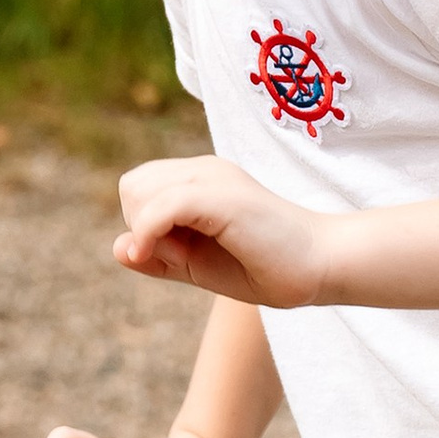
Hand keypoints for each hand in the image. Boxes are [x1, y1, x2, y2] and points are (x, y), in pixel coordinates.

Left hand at [113, 154, 328, 308]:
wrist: (320, 267)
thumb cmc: (264, 266)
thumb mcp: (196, 265)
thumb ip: (158, 257)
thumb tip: (118, 247)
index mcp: (199, 179)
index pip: (138, 188)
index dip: (142, 225)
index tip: (175, 254)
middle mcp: (204, 169)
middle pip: (132, 186)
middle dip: (141, 228)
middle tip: (179, 255)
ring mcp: (214, 178)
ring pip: (140, 191)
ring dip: (149, 232)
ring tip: (187, 255)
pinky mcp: (222, 196)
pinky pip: (162, 206)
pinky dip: (152, 233)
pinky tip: (174, 256)